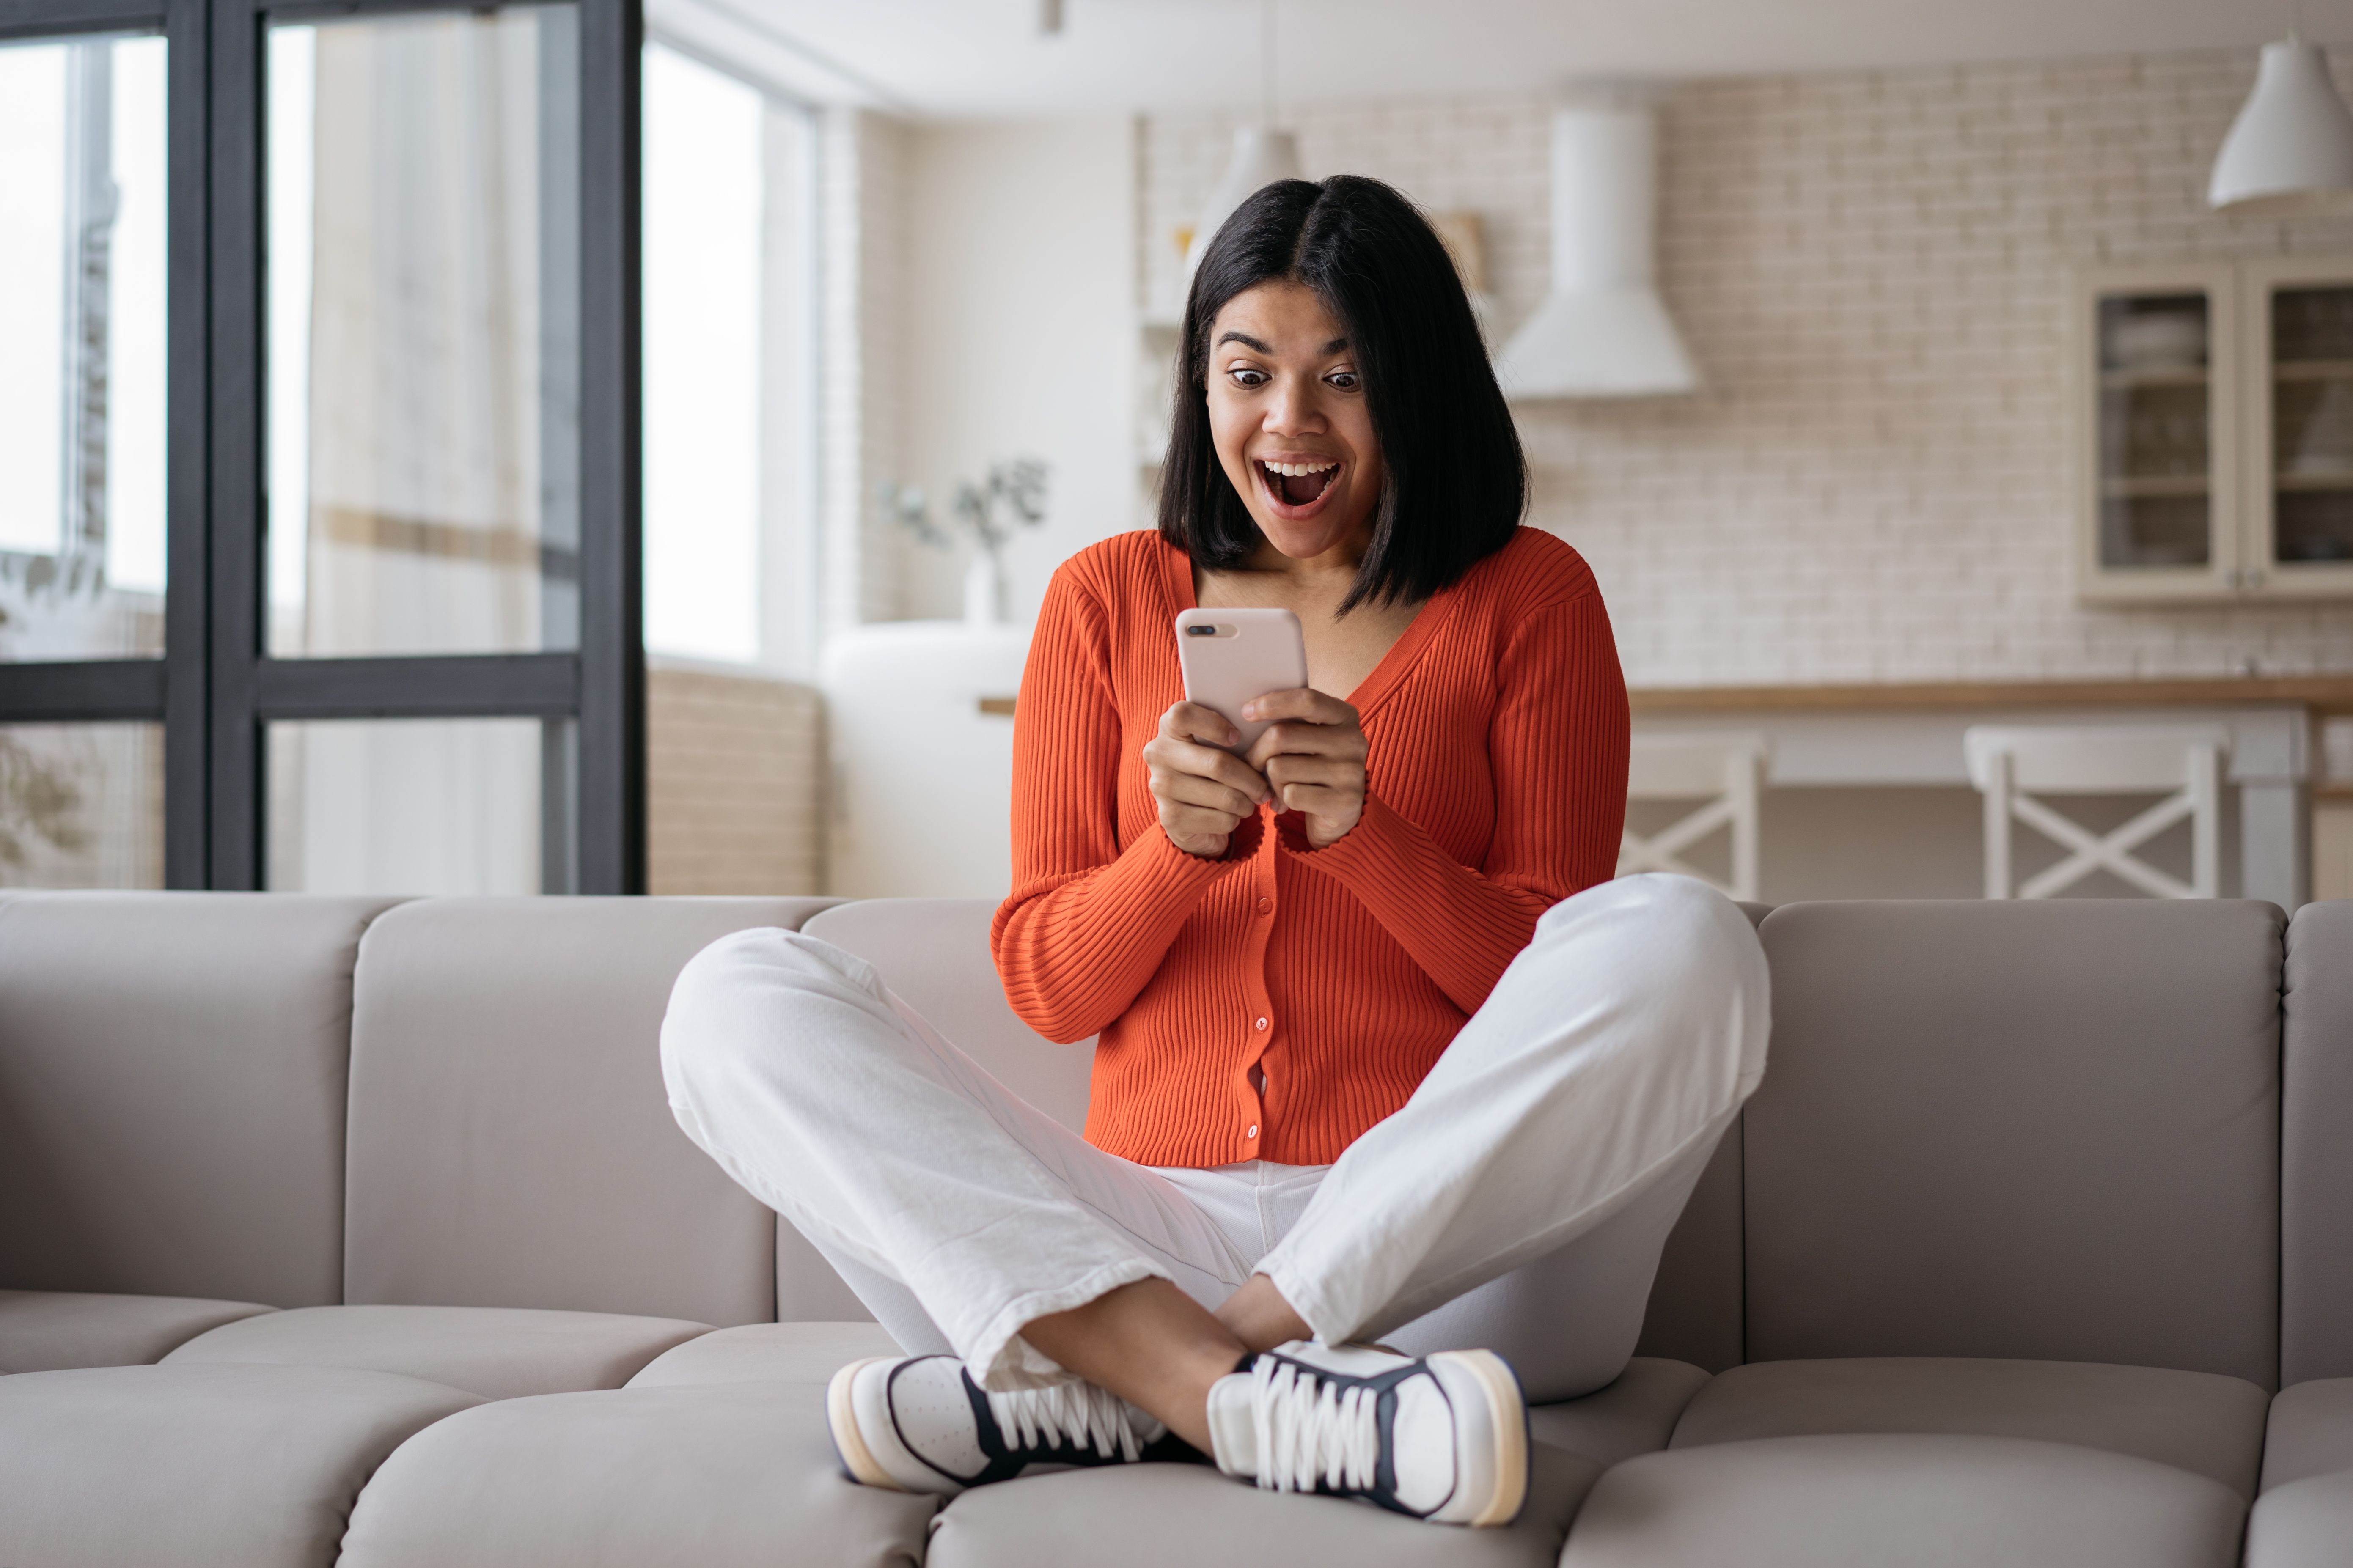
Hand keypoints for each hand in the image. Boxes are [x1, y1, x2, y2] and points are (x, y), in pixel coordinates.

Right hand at [1143, 701, 1271, 857]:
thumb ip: (1234, 736)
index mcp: (1168, 727)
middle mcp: (1158, 754)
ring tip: (1250, 802)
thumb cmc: (1211, 770)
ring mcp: (1160, 787)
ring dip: (1246, 803)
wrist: (1189, 815)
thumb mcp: (1217, 746)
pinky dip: (1234, 820)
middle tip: (1264, 789)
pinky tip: (1231, 816)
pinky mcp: (1169, 818)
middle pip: (1216, 763)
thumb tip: (1269, 738)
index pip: (1183, 715)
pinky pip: (1220, 819)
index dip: (1215, 725)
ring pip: (1224, 796)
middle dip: (1250, 780)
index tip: (1237, 737)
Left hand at [1244, 689, 1366, 848]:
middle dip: (1257, 752)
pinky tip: (1288, 803)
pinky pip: (1290, 794)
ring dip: (1270, 781)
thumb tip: (1248, 713)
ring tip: (1279, 787)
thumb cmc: (1314, 766)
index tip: (1246, 713)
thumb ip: (1290, 721)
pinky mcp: (1343, 801)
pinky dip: (1281, 800)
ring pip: (1279, 768)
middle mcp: (1353, 741)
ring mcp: (1351, 772)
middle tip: (1251, 764)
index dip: (1272, 704)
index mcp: (1346, 716)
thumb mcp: (1310, 737)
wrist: (1341, 811)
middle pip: (1281, 736)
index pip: (1307, 701)